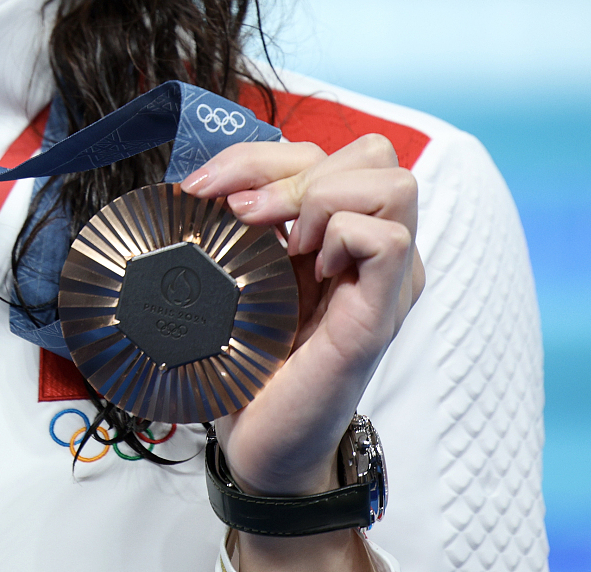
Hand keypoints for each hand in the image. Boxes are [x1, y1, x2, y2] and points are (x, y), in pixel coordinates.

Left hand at [182, 134, 422, 497]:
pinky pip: (388, 239)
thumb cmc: (246, 360)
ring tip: (283, 242)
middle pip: (371, 152)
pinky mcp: (380, 316)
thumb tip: (196, 179)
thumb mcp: (234, 271)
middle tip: (245, 215)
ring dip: (320, 197)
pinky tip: (311, 269)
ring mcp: (385, 281)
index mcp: (337, 232)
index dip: (256, 154)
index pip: (325, 148)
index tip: (201, 190)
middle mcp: (373, 250)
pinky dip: (342, 237)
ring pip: (394, 182)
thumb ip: (234, 221)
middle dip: (292, 167)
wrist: (256, 441)